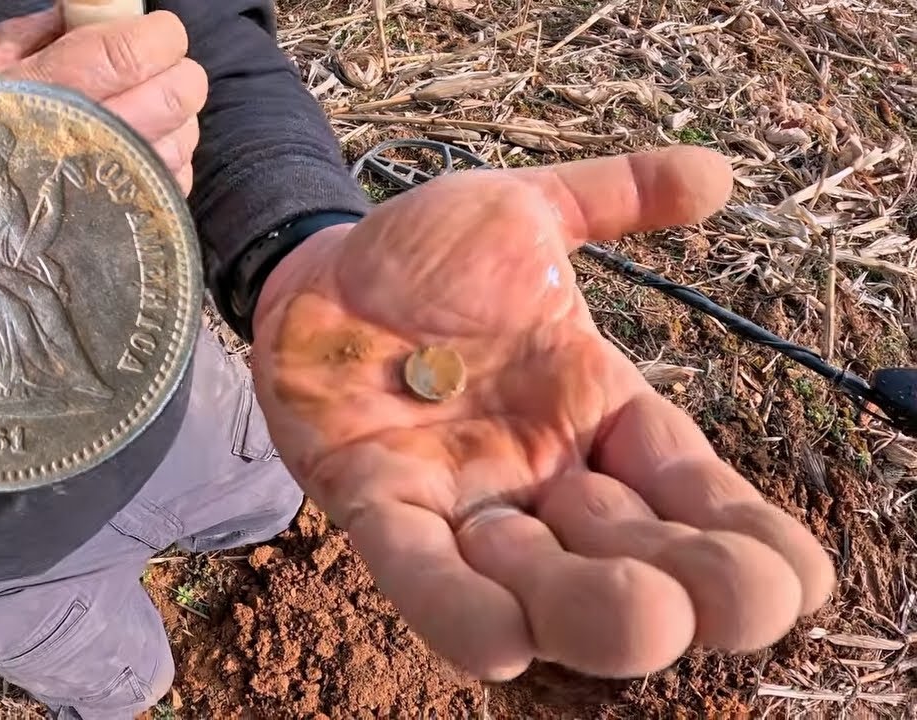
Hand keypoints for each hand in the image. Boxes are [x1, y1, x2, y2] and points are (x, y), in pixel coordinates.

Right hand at [0, 9, 205, 192]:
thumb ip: (35, 33)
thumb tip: (77, 11)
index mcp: (59, 87)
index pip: (138, 50)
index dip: (161, 35)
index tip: (154, 33)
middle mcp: (100, 136)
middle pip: (180, 91)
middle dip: (177, 73)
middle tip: (156, 73)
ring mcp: (127, 181)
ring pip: (186, 133)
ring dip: (177, 118)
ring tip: (146, 118)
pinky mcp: (142, 213)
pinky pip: (182, 173)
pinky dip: (171, 159)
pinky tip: (144, 155)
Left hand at [250, 146, 835, 679]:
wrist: (317, 267)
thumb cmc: (425, 253)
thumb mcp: (528, 208)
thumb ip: (616, 194)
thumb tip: (719, 172)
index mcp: (599, 411)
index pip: (699, 494)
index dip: (748, 543)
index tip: (795, 580)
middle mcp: (544, 473)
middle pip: (640, 564)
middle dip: (682, 591)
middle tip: (695, 590)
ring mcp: (466, 498)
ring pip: (545, 592)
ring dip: (580, 601)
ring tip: (552, 538)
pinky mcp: (383, 506)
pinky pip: (427, 578)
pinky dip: (464, 613)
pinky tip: (506, 642)